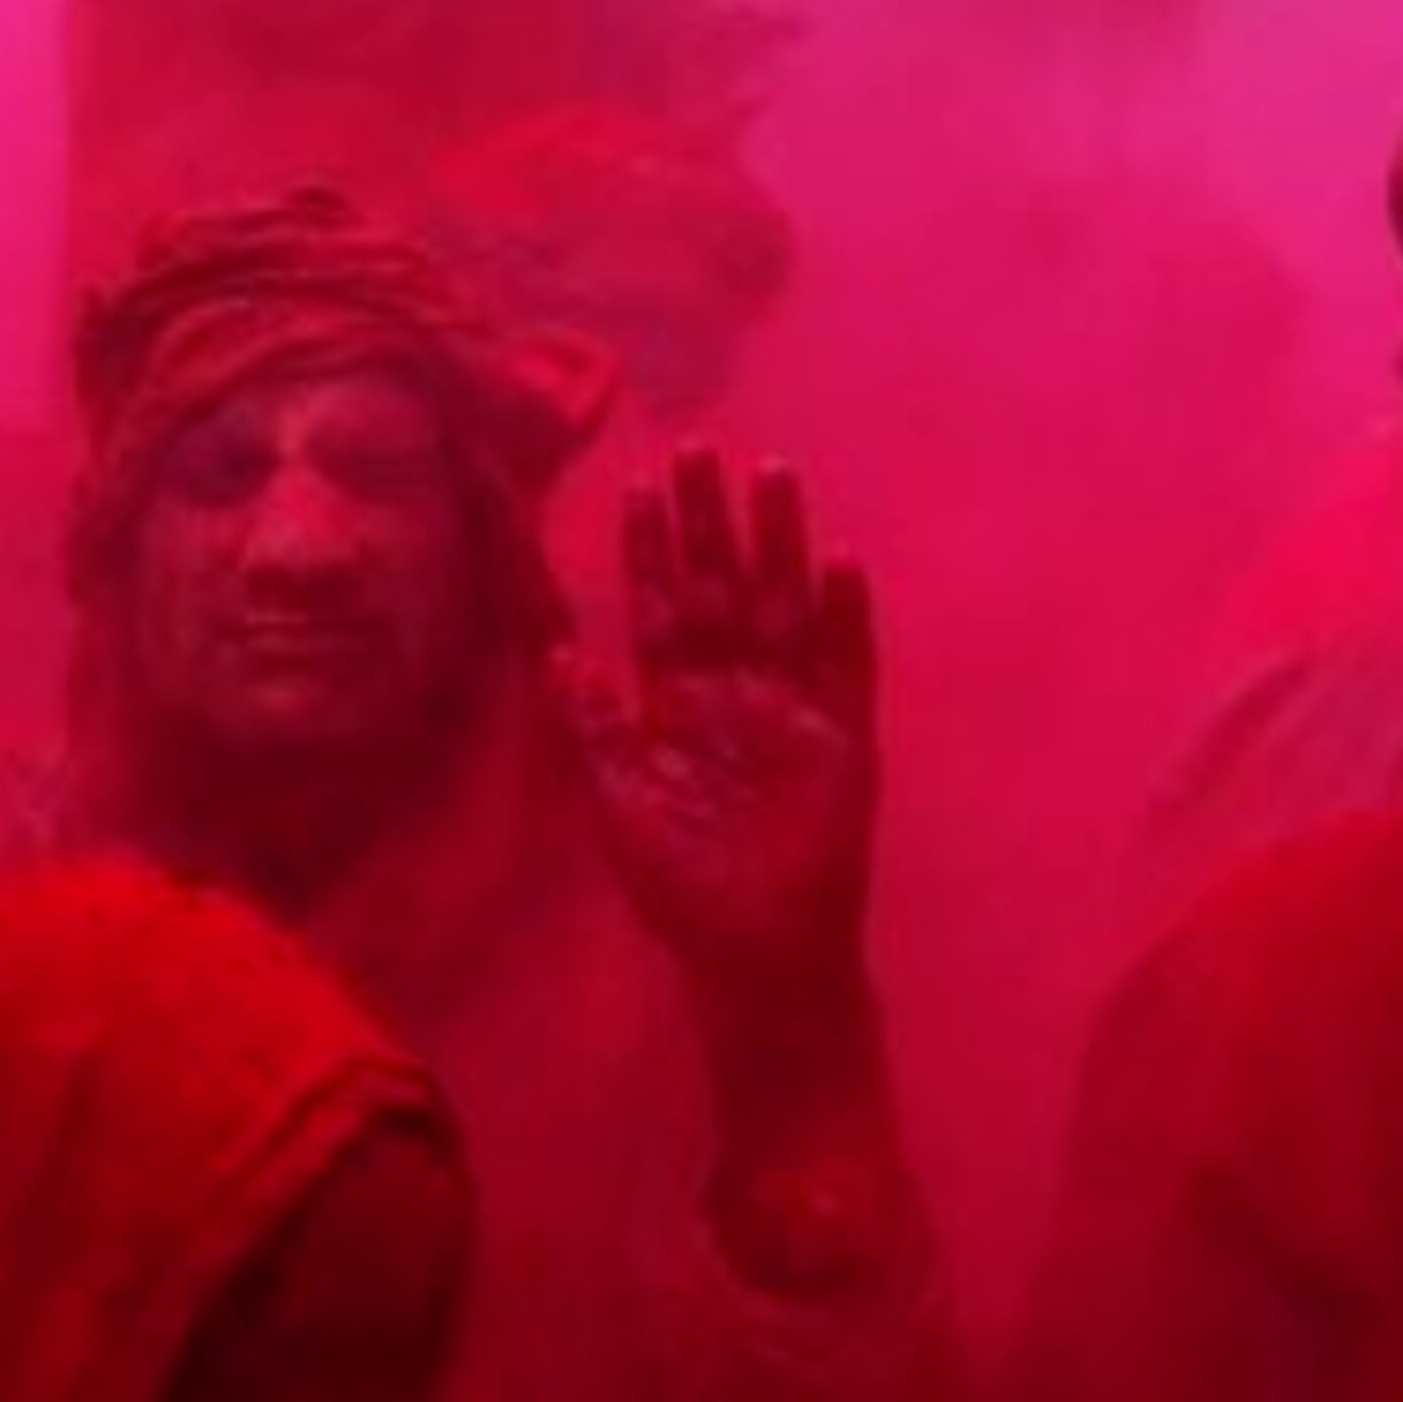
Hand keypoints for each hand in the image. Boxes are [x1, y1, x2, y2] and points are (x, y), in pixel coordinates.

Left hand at [554, 448, 877, 1022]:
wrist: (754, 952)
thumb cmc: (680, 888)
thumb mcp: (618, 805)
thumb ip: (594, 730)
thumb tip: (557, 656)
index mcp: (675, 702)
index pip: (660, 608)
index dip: (650, 550)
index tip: (639, 484)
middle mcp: (733, 691)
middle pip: (723, 588)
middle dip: (710, 522)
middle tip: (700, 449)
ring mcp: (791, 710)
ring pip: (784, 606)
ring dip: (780, 543)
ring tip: (774, 474)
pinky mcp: (842, 740)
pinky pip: (845, 666)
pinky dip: (844, 618)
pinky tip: (842, 564)